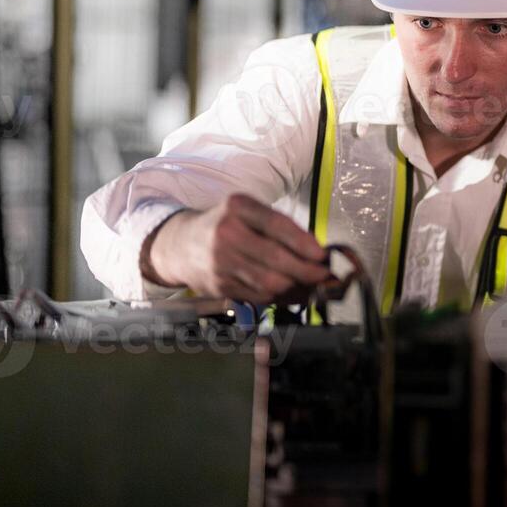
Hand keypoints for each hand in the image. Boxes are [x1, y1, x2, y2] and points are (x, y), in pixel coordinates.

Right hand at [141, 193, 330, 302]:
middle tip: (325, 276)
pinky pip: (259, 297)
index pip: (277, 225)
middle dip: (307, 271)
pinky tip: (294, 294)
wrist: (180, 245)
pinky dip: (282, 298)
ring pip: (270, 282)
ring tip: (313, 287)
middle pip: (276, 259)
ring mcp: (221, 263)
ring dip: (298, 288)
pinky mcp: (220, 286)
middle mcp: (226, 234)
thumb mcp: (247, 212)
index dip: (304, 243)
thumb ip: (278, 226)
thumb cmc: (225, 225)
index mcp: (238, 208)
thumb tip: (317, 252)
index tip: (323, 255)